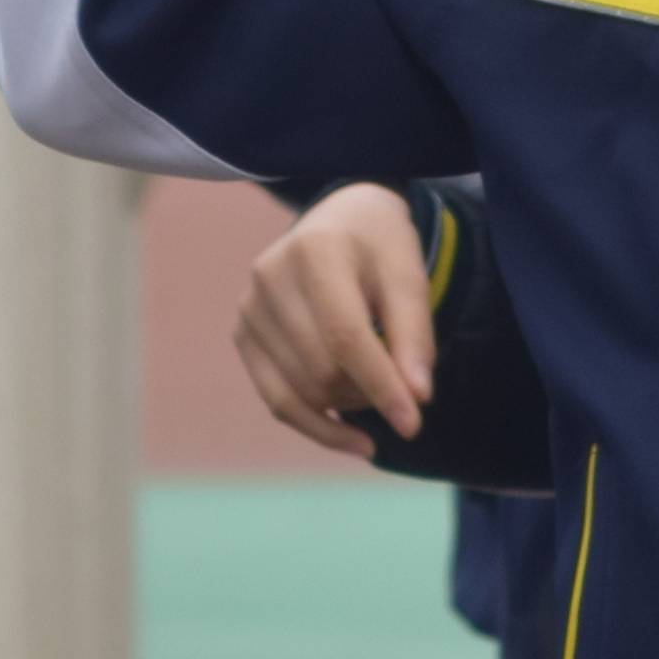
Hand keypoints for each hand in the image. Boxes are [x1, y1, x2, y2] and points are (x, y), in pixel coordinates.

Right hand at [235, 182, 436, 458]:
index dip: (380, 385)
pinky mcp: (242, 334)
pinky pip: (276, 400)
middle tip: (403, 386)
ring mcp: (249, 307)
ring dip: (349, 405)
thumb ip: (415, 334)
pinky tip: (353, 439)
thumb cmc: (380, 247)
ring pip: (301, 391)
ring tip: (377, 387)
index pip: (345, 335)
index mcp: (314, 250)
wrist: (339, 220)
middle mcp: (269, 276)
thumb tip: (416, 398)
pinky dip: (317, 426)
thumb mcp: (409, 275)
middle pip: (322, 369)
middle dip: (369, 393)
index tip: (414, 424)